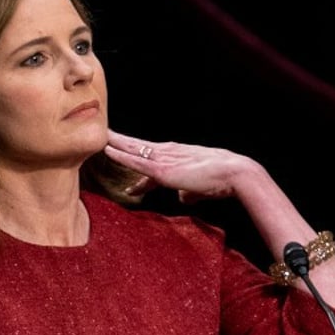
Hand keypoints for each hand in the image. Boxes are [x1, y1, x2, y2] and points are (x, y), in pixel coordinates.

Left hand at [104, 129, 250, 203]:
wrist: (234, 174)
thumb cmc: (222, 181)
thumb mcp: (200, 189)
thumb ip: (188, 192)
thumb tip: (182, 198)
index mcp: (177, 156)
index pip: (151, 158)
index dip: (134, 158)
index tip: (121, 156)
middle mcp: (169, 153)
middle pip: (139, 146)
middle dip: (122, 142)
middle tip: (105, 136)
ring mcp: (165, 159)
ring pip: (134, 149)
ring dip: (116, 144)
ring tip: (100, 137)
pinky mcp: (163, 169)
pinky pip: (136, 160)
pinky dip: (121, 155)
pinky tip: (108, 150)